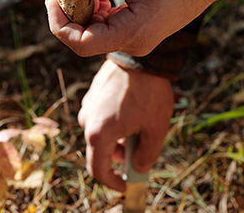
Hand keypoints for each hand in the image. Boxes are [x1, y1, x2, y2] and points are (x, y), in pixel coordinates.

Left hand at [45, 0, 238, 56]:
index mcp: (136, 31)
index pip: (81, 43)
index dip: (59, 23)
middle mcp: (137, 42)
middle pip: (85, 38)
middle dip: (71, 11)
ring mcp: (140, 38)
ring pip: (96, 30)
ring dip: (85, 6)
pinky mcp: (142, 29)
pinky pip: (110, 24)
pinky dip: (100, 6)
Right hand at [77, 59, 173, 191]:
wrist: (141, 57)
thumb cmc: (149, 93)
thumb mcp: (156, 129)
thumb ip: (146, 155)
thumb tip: (138, 168)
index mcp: (99, 134)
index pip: (98, 170)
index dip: (112, 183)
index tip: (126, 186)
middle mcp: (87, 121)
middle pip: (99, 151)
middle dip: (118, 157)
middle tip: (139, 152)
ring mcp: (88, 106)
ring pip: (100, 133)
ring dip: (117, 139)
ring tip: (140, 127)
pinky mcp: (92, 95)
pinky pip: (100, 117)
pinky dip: (113, 123)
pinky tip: (133, 112)